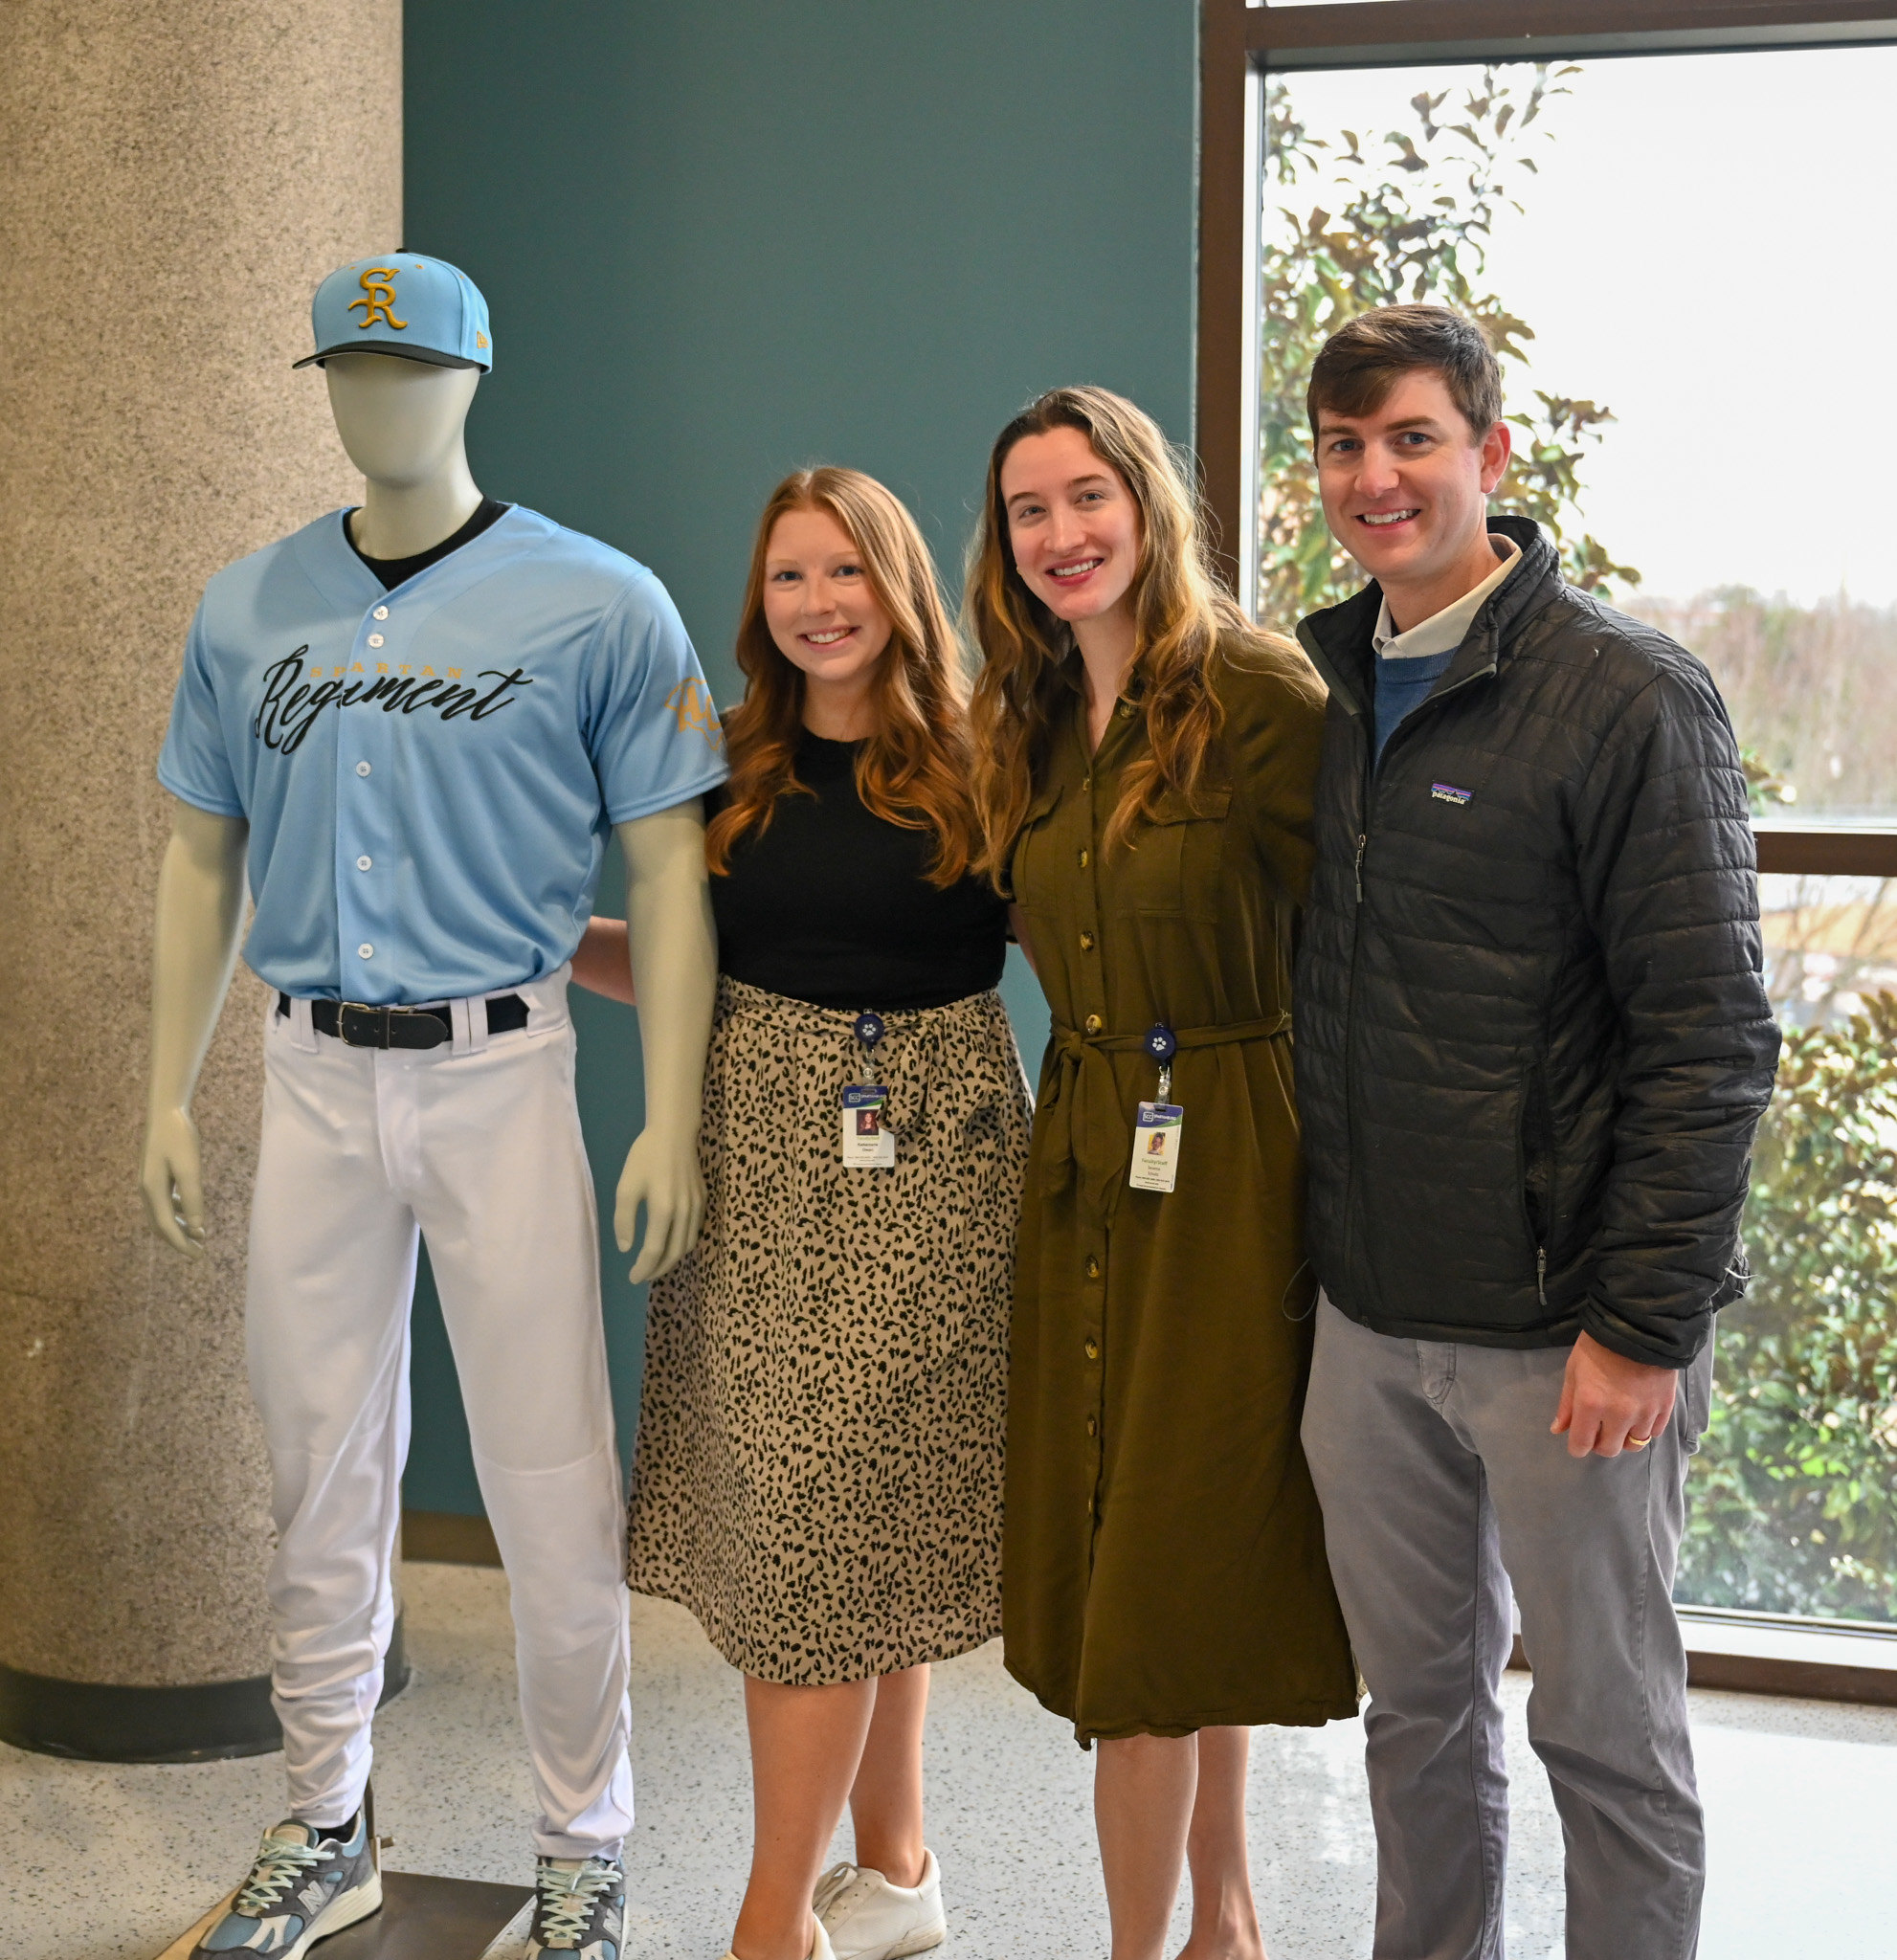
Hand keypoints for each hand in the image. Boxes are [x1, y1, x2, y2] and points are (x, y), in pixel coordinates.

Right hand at [141, 1106, 206, 1256]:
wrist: (166, 1112)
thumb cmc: (179, 1138)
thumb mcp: (189, 1168)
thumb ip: (193, 1198)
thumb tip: (196, 1228)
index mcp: (152, 1190)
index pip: (166, 1227)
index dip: (181, 1244)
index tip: (198, 1256)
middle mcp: (146, 1190)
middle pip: (161, 1225)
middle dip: (179, 1241)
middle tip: (199, 1253)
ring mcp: (149, 1183)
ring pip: (162, 1215)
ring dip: (179, 1228)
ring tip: (198, 1237)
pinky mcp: (156, 1175)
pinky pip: (164, 1203)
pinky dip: (177, 1213)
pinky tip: (190, 1214)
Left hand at [614, 1126, 705, 1284]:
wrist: (675, 1133)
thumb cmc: (645, 1157)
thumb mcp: (626, 1187)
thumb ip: (624, 1220)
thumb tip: (627, 1248)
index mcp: (663, 1210)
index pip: (654, 1251)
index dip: (643, 1268)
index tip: (632, 1278)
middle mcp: (684, 1213)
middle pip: (673, 1253)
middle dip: (658, 1270)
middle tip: (643, 1277)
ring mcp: (697, 1207)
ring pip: (687, 1245)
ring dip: (672, 1260)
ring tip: (656, 1265)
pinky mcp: (703, 1200)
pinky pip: (694, 1231)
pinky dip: (683, 1245)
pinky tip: (671, 1244)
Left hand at [1551, 1331, 1676, 1458]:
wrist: (1638, 1326)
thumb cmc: (1598, 1346)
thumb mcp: (1574, 1370)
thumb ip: (1567, 1404)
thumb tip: (1558, 1430)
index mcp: (1591, 1405)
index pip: (1582, 1445)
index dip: (1577, 1446)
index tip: (1578, 1439)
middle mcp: (1619, 1415)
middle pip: (1609, 1450)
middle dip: (1600, 1444)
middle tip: (1598, 1429)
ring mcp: (1645, 1413)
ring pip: (1634, 1445)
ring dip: (1623, 1437)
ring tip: (1620, 1421)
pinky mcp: (1665, 1407)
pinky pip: (1654, 1433)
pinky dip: (1644, 1429)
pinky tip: (1638, 1414)